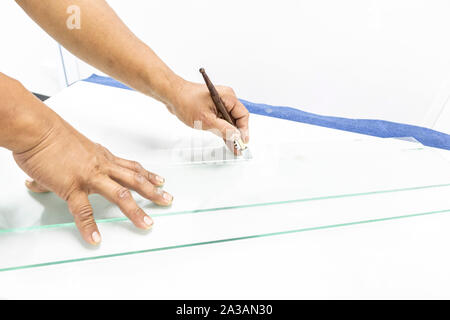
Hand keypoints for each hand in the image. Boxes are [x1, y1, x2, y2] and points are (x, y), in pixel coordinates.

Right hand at [13, 116, 172, 244]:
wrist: (37, 130)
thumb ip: (63, 166)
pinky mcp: (72, 187)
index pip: (131, 167)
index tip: (160, 181)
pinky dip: (89, 226)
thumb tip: (43, 181)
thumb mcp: (68, 149)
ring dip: (135, 211)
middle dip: (153, 192)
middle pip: (134, 180)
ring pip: (120, 195)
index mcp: (102, 156)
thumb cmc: (50, 136)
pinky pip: (83, 211)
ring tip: (147, 224)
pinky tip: (95, 238)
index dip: (148, 175)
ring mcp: (90, 177)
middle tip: (167, 200)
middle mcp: (102, 166)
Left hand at [166, 80, 249, 152]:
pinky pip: (221, 119)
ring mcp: (219, 102)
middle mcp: (226, 98)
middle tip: (238, 147)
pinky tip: (225, 139)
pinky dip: (223, 129)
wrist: (172, 95)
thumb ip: (223, 129)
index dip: (244, 130)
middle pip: (237, 118)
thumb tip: (236, 136)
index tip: (242, 141)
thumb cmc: (186, 101)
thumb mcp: (206, 120)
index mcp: (228, 97)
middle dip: (237, 133)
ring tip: (233, 147)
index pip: (243, 115)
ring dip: (230, 132)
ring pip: (229, 120)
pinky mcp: (212, 106)